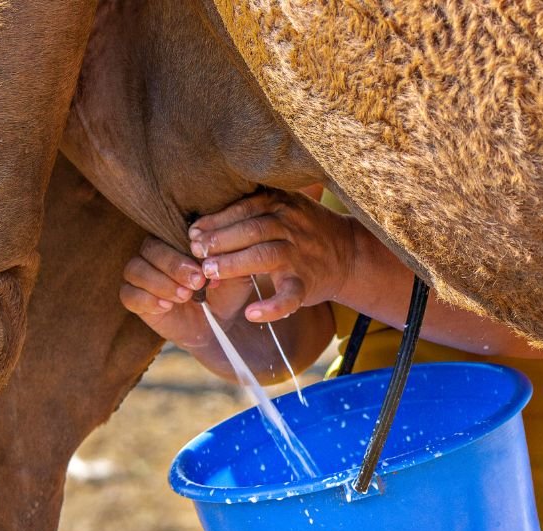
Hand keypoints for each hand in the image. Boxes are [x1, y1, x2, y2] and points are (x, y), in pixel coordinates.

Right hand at [119, 236, 253, 350]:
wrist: (218, 326)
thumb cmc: (225, 295)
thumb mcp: (235, 278)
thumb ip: (229, 261)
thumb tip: (214, 250)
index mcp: (178, 240)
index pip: (171, 232)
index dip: (185, 248)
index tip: (204, 267)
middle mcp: (156, 254)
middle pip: (150, 248)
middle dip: (173, 266)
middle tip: (196, 283)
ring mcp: (143, 275)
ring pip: (135, 269)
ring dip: (160, 283)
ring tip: (184, 296)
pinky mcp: (135, 299)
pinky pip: (128, 294)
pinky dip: (146, 299)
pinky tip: (166, 307)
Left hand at [188, 189, 357, 322]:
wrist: (350, 254)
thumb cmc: (304, 229)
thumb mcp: (284, 207)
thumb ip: (250, 211)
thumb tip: (200, 228)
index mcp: (281, 205)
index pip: (244, 208)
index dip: (216, 220)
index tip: (193, 232)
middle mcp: (291, 226)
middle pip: (251, 230)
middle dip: (220, 241)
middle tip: (196, 253)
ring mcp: (299, 255)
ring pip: (264, 256)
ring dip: (234, 264)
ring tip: (209, 273)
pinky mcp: (307, 283)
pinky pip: (289, 296)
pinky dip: (272, 307)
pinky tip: (252, 314)